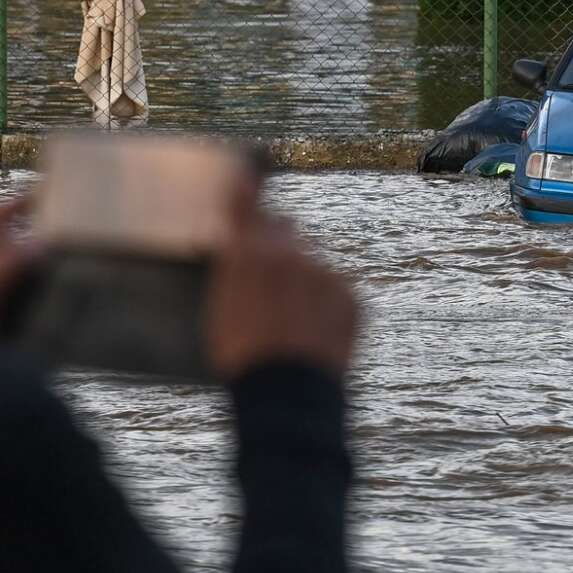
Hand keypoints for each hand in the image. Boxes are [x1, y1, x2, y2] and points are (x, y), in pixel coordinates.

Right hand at [204, 194, 358, 381]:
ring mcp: (325, 273)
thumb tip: (237, 235)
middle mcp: (290, 253)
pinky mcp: (352, 297)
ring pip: (314, 262)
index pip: (249, 201)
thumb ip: (230, 261)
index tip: (249, 176)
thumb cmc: (241, 357)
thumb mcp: (220, 307)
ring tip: (291, 322)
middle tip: (269, 277)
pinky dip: (326, 304)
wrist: (287, 396)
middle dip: (277, 242)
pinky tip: (311, 334)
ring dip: (304, 278)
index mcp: (248, 252)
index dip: (248, 190)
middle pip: (286, 228)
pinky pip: (337, 289)